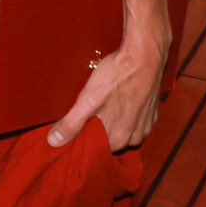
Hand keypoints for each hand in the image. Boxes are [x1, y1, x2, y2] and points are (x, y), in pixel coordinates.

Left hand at [46, 27, 168, 151]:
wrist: (145, 56)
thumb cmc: (118, 76)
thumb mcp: (88, 99)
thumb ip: (72, 123)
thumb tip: (54, 141)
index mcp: (118, 139)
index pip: (96, 150)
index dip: (83, 140)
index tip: (76, 129)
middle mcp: (135, 137)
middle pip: (110, 142)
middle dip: (98, 131)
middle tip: (87, 114)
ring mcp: (145, 125)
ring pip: (123, 132)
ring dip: (112, 123)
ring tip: (102, 106)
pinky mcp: (151, 113)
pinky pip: (134, 122)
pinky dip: (125, 115)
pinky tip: (117, 101)